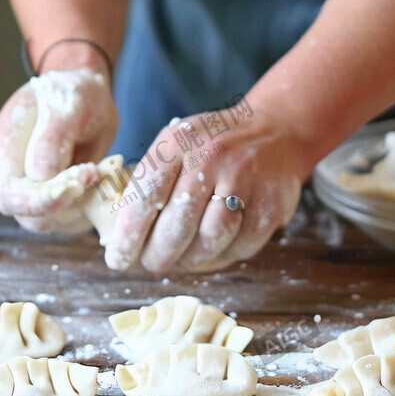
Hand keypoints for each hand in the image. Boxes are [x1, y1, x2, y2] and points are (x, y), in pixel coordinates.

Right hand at [0, 69, 117, 228]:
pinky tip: (104, 177)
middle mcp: (12, 174)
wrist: (84, 93)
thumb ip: (52, 136)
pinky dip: (90, 204)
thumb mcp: (68, 102)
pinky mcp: (53, 196)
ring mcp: (31, 187)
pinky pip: (69, 215)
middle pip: (29, 214)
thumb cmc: (73, 90)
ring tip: (103, 170)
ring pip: (52, 220)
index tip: (79, 183)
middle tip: (96, 173)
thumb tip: (40, 175)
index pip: (10, 195)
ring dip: (83, 204)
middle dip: (67, 203)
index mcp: (3, 149)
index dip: (41, 200)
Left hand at [104, 104, 305, 272]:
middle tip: (149, 264)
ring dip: (189, 261)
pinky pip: (240, 246)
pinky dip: (220, 258)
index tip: (118, 259)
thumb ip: (148, 185)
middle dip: (157, 255)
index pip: (146, 197)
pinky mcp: (273, 203)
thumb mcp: (175, 147)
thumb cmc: (211, 148)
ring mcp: (247, 179)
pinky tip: (209, 254)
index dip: (129, 236)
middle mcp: (213, 155)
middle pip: (177, 225)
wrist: (276, 131)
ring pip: (210, 239)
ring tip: (178, 261)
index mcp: (179, 141)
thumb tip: (118, 238)